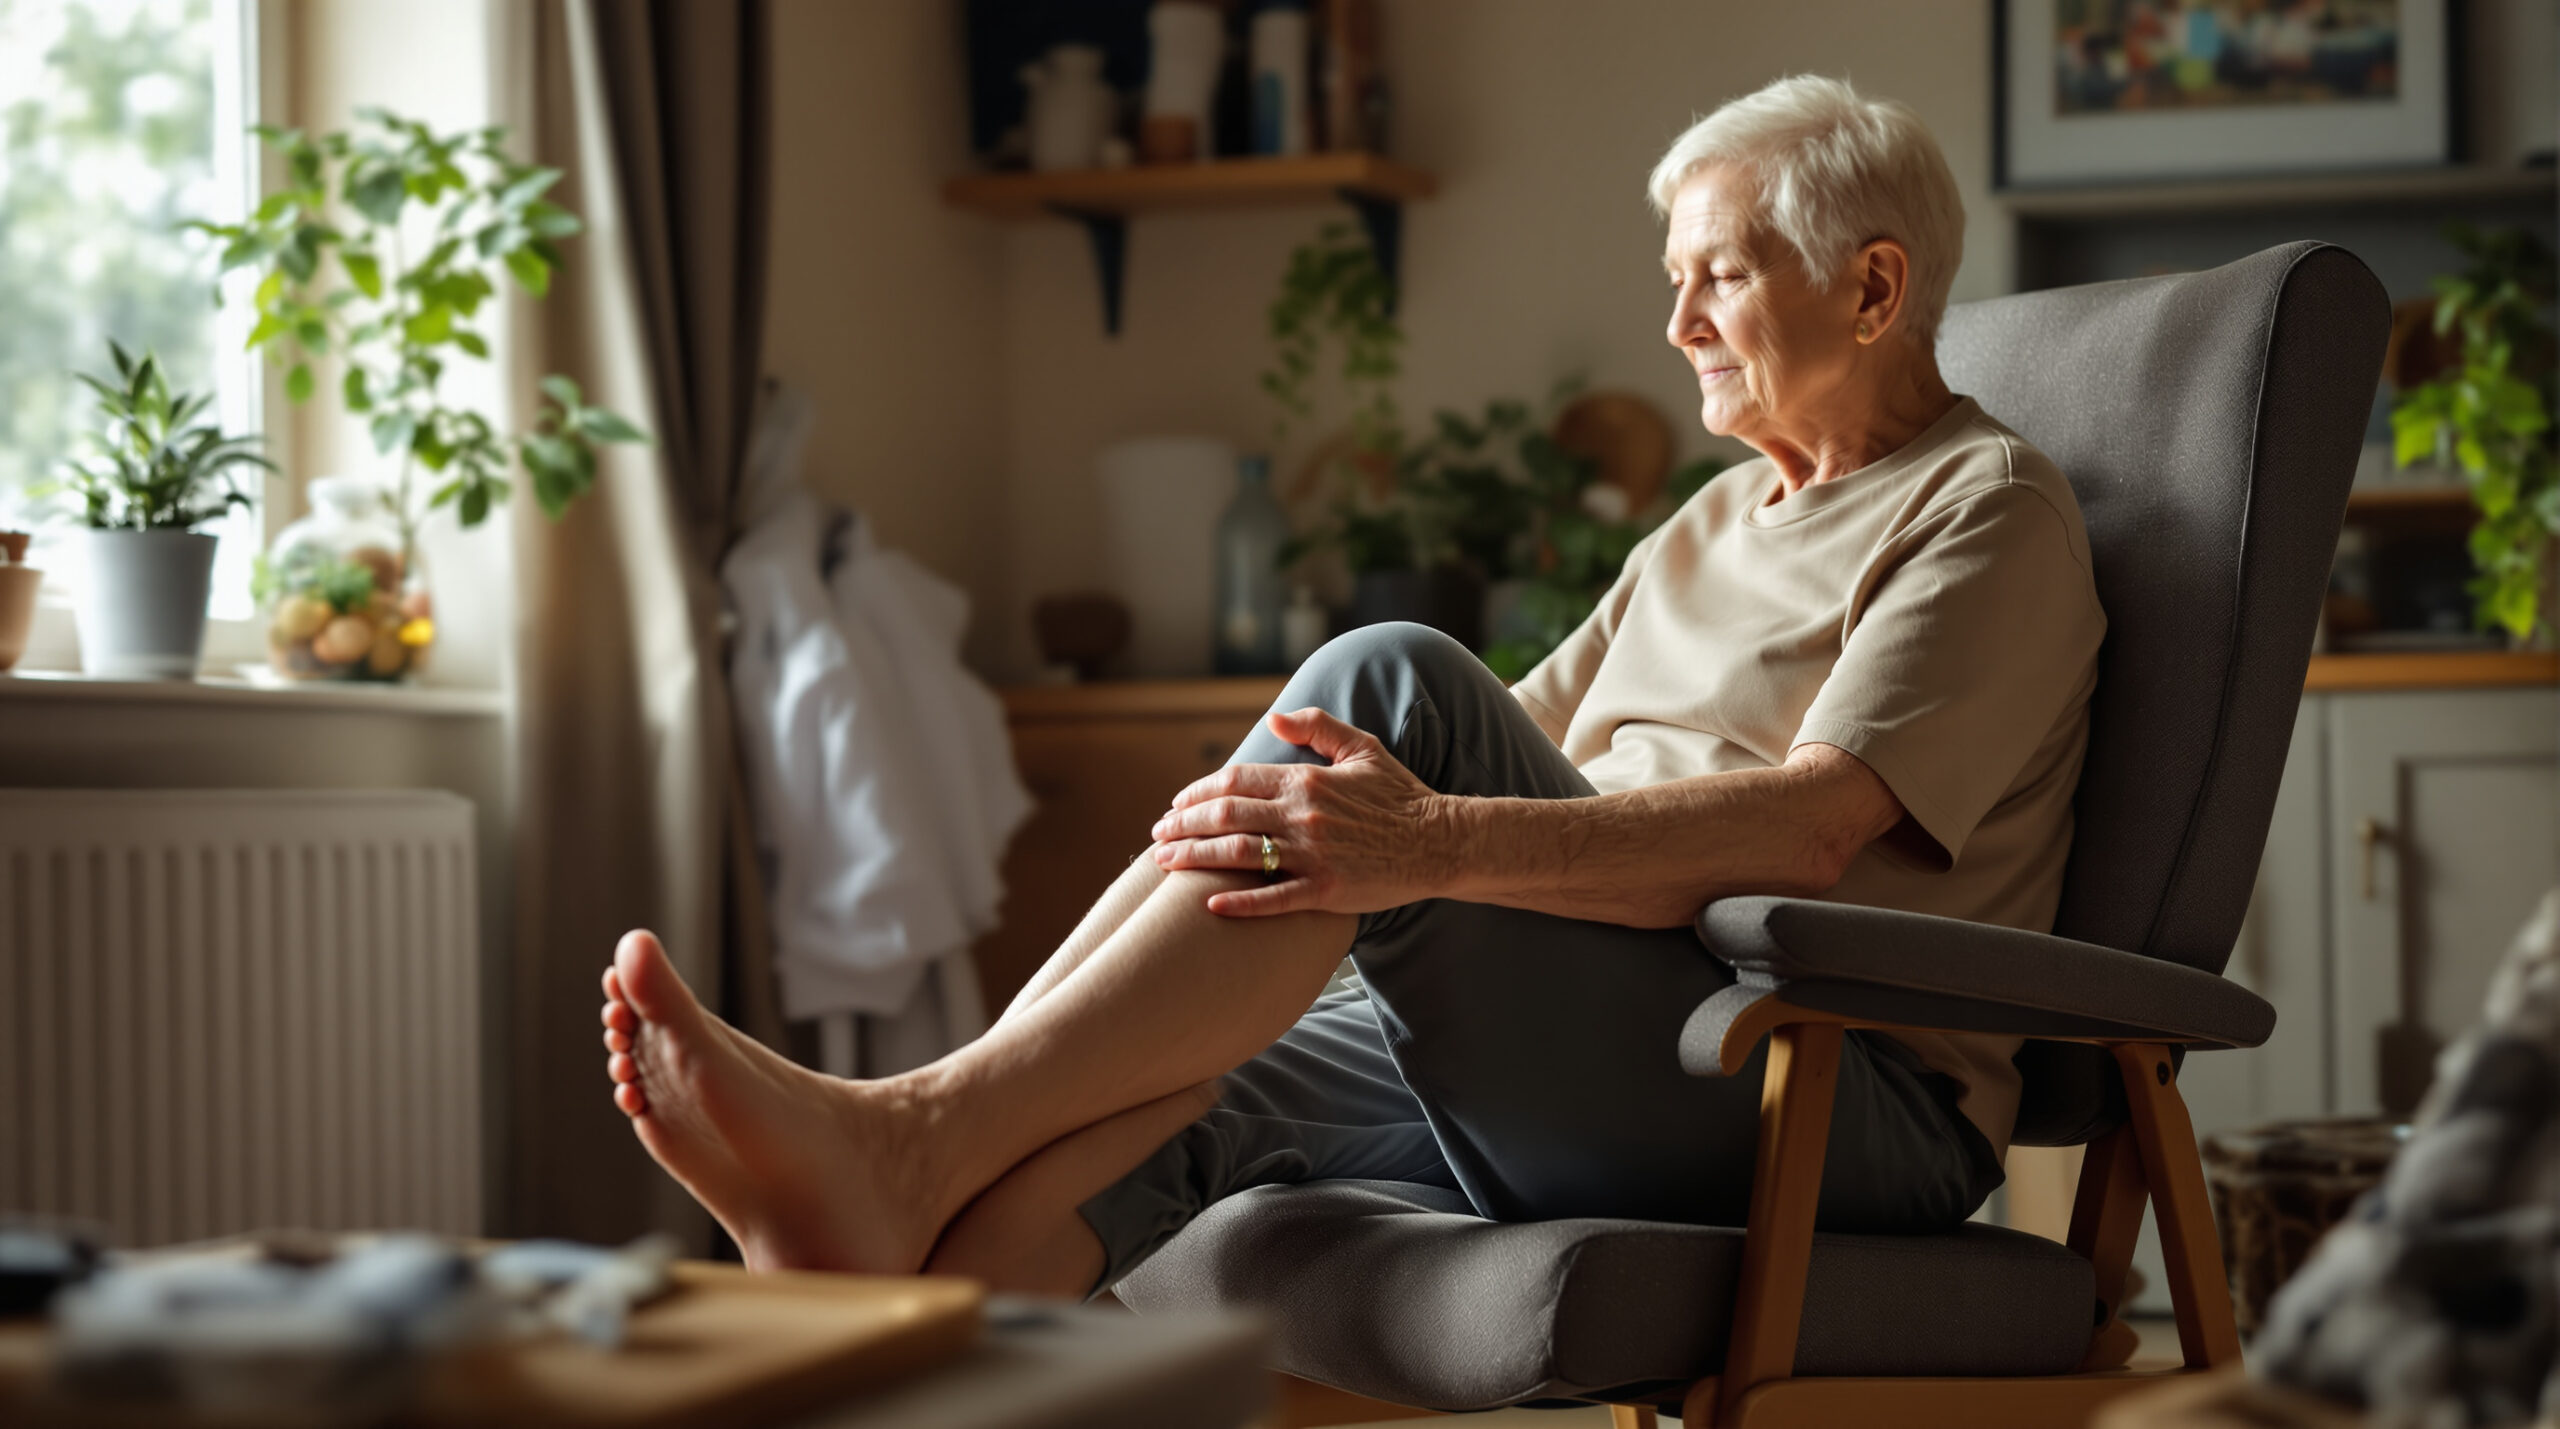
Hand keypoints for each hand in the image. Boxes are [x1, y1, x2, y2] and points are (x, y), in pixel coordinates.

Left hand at [1150, 707, 1456, 916]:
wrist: (1441, 841)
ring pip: (1237, 854)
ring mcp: (1313, 854)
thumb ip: (1317, 727)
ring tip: (1164, 863)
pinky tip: (1209, 905)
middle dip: (1183, 824)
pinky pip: (1272, 898)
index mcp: (1307, 779)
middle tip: (1157, 835)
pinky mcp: (1326, 890)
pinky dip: (1238, 902)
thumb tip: (1273, 716)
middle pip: (1225, 816)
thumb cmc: (1402, 796)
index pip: (1235, 780)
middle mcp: (1303, 815)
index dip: (1197, 792)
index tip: (1176, 804)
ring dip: (1194, 857)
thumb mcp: (1363, 748)